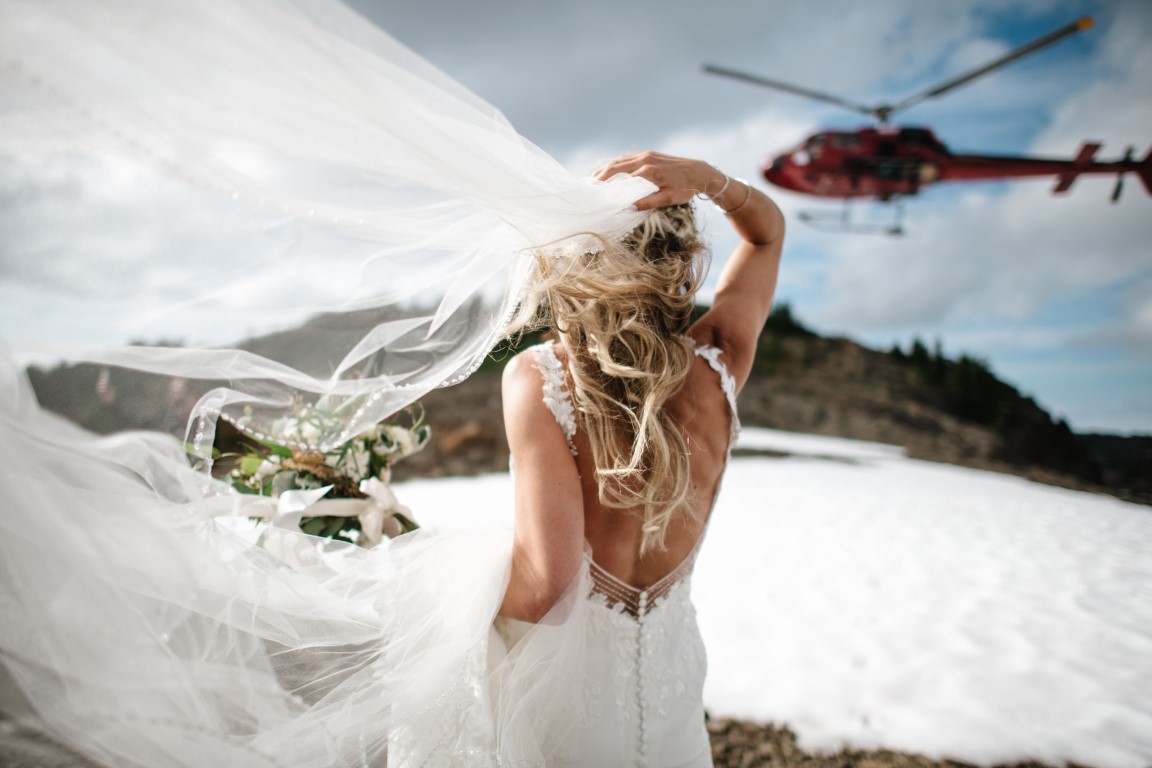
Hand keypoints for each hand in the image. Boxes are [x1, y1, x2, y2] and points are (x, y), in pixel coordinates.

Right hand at [593, 151, 725, 211]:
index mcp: (648, 171)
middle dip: (600, 174)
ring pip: (620, 159)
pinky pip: (628, 157)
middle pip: (616, 165)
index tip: (595, 191)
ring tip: (595, 177)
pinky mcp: (650, 154)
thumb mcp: (668, 199)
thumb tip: (627, 208)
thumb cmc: (685, 188)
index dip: (605, 183)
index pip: (620, 176)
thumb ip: (647, 203)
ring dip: (607, 167)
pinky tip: (611, 170)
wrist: (700, 172)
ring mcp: (647, 155)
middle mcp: (645, 160)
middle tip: (589, 184)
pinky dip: (617, 163)